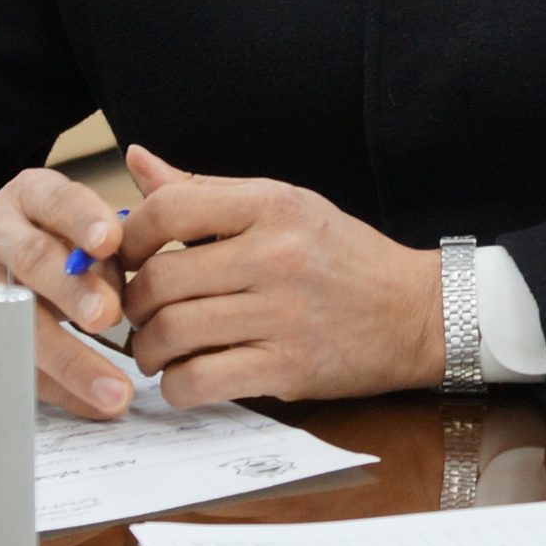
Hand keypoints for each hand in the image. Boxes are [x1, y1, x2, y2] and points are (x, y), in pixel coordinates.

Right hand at [0, 170, 133, 420]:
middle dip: (72, 289)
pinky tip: (91, 402)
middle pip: (33, 258)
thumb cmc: (33, 239)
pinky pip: (11, 360)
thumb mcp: (62, 222)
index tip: (110, 242)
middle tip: (108, 316)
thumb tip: (142, 298)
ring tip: (112, 388)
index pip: (59, 199)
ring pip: (17, 318)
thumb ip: (103, 251)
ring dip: (68, 356)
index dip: (84, 219)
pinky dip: (56, 386)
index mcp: (31, 196)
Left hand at [115, 145, 442, 407]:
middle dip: (132, 304)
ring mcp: (284, 314)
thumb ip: (205, 189)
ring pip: (172, 333)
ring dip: (148, 349)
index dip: (130, 240)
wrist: (417, 312)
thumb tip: (137, 160)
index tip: (128, 260)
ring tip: (156, 350)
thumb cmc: (344, 257)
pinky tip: (186, 378)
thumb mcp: (284, 205)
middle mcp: (276, 255)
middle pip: (161, 280)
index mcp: (272, 205)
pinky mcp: (289, 367)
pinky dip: (178, 386)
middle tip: (137, 314)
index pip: (168, 211)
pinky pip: (201, 381)